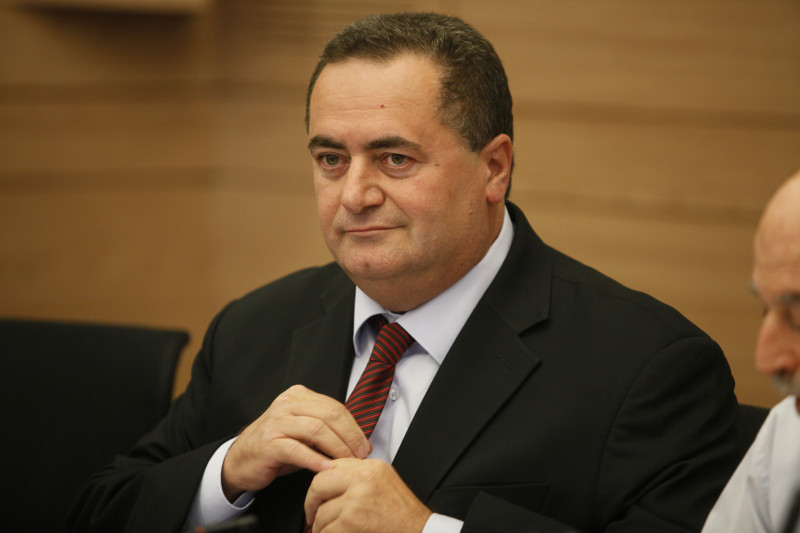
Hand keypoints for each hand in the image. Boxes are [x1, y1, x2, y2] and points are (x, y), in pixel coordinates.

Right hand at [221, 385, 370, 500]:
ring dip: (337, 448)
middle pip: (329, 415)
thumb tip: (358, 440)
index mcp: (298, 396)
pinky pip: (298, 450)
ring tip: (348, 463)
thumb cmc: (277, 446)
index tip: (365, 445)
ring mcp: (277, 422)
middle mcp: (287, 404)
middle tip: (361, 455)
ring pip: (317, 430)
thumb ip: (325, 428)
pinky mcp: (269, 443)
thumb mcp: (302, 430)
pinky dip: (315, 460)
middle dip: (350, 437)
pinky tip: (327, 469)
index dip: (354, 427)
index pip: (334, 407)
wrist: (241, 460)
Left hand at [304, 458, 431, 532]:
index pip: (333, 465)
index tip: (318, 494)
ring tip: (328, 530)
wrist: (420, 532)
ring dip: (321, 526)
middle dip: (311, 502)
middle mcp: (363, 478)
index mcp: (371, 467)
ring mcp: (357, 498)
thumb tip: (331, 479)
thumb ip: (359, 477)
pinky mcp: (352, 520)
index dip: (321, 482)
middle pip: (319, 483)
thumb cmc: (403, 514)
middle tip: (311, 514)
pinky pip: (326, 529)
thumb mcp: (385, 482)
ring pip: (321, 511)